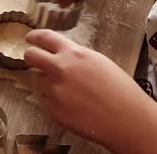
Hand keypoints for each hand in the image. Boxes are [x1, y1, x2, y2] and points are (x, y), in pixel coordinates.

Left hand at [24, 29, 156, 152]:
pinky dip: (51, 100)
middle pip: (30, 56)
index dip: (34, 36)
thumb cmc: (119, 90)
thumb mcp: (98, 61)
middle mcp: (59, 69)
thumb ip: (75, 56)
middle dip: (31, 56)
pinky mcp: (52, 109)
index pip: (44, 37)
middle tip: (35, 61)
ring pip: (35, 79)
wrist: (127, 119)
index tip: (30, 38)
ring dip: (44, 81)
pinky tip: (70, 104)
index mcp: (73, 54)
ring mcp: (53, 90)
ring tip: (65, 89)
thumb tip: (58, 54)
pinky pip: (43, 100)